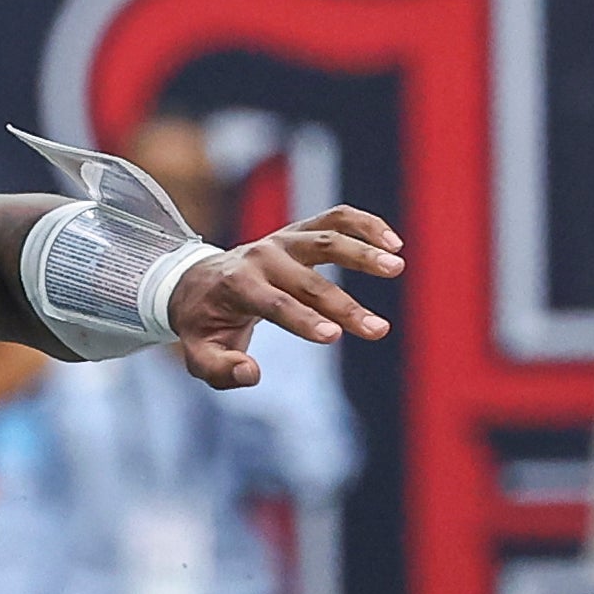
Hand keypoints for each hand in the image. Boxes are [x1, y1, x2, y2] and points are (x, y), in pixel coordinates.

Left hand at [165, 207, 404, 386]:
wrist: (196, 281)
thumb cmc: (202, 323)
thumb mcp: (198, 353)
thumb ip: (220, 369)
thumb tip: (252, 374)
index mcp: (236, 285)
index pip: (275, 304)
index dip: (304, 320)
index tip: (335, 335)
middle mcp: (260, 256)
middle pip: (308, 282)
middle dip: (345, 307)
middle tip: (379, 330)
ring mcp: (282, 239)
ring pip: (327, 239)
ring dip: (363, 251)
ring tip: (397, 267)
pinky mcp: (300, 231)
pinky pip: (336, 219)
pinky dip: (365, 224)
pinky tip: (394, 242)